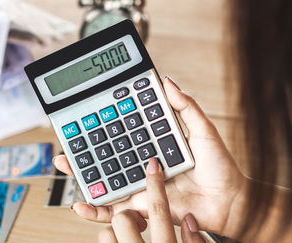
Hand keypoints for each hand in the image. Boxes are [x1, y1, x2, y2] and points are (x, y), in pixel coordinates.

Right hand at [55, 77, 247, 237]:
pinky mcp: (140, 206)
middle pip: (107, 152)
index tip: (89, 112)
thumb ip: (185, 106)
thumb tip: (166, 82)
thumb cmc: (220, 168)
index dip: (106, 121)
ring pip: (104, 178)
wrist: (228, 203)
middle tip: (68, 137)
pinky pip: (114, 210)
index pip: (124, 130)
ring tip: (64, 163)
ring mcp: (140, 184)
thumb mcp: (202, 130)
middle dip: (84, 146)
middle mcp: (143, 162)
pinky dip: (95, 209)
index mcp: (154, 143)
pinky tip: (79, 204)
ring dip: (81, 172)